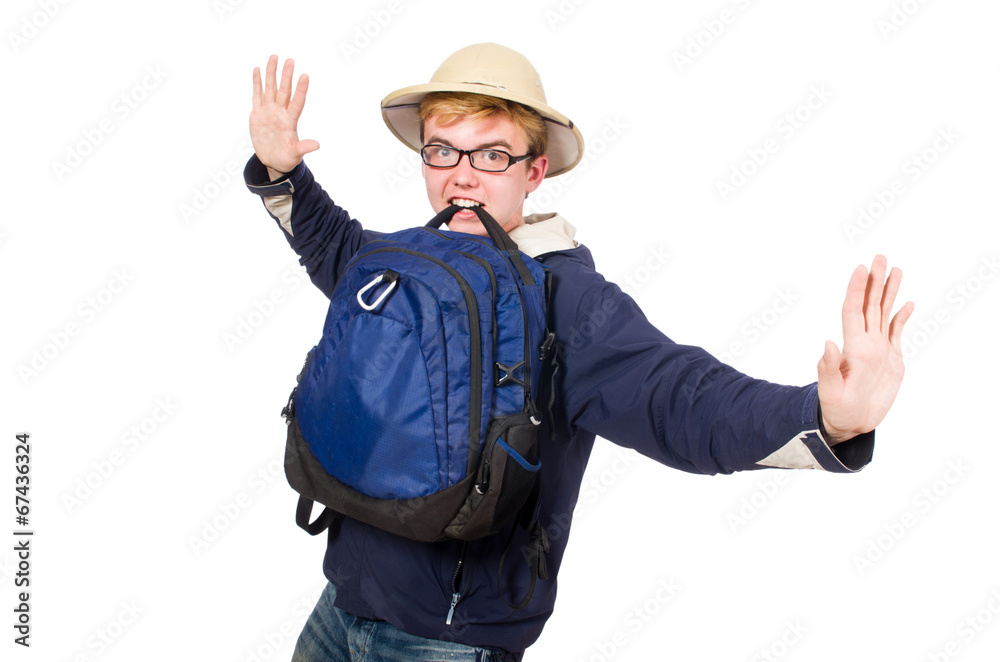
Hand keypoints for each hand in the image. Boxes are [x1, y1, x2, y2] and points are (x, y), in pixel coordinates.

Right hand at [250, 55, 319, 178]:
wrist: (272, 161)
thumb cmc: (286, 159)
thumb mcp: (294, 155)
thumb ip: (303, 148)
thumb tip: (317, 145)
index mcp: (290, 121)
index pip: (297, 102)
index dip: (301, 89)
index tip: (305, 76)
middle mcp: (280, 113)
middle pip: (284, 90)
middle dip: (286, 76)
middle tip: (290, 60)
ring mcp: (269, 111)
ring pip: (270, 88)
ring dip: (271, 73)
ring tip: (274, 57)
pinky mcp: (257, 114)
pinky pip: (257, 95)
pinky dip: (257, 83)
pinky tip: (257, 70)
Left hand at [817, 255, 914, 443]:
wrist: (850, 423)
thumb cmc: (837, 410)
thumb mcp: (830, 392)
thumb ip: (827, 369)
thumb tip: (827, 344)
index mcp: (853, 347)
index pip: (853, 310)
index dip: (856, 289)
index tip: (861, 268)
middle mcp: (865, 343)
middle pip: (870, 305)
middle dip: (875, 281)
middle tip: (880, 257)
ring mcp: (878, 349)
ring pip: (883, 313)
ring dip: (888, 292)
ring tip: (895, 270)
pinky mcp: (890, 359)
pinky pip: (896, 332)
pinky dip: (901, 317)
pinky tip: (907, 303)